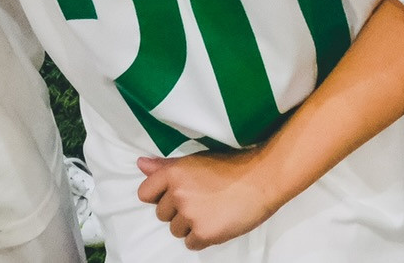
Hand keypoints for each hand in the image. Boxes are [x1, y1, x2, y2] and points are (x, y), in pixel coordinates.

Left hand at [136, 147, 282, 249]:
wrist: (263, 178)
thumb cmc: (232, 166)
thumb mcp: (197, 161)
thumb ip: (165, 167)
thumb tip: (140, 164)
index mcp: (174, 173)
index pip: (145, 193)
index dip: (161, 196)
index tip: (179, 194)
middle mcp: (177, 193)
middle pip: (162, 214)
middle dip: (178, 211)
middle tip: (203, 200)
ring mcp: (189, 215)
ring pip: (176, 230)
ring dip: (190, 225)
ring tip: (212, 210)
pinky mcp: (202, 233)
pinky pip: (190, 243)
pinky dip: (202, 237)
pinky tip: (217, 222)